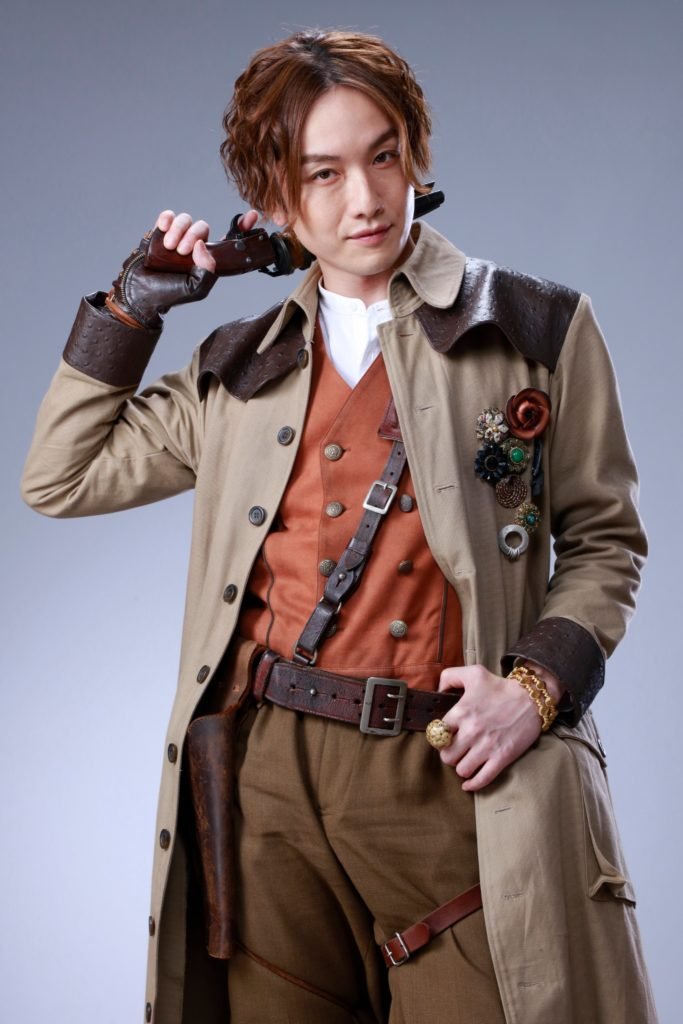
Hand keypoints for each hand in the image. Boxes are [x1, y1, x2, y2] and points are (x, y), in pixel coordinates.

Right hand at [108, 208, 259, 328]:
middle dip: (194, 236)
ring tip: (170, 247)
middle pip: (203, 228)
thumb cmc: (169, 294)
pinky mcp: (162, 230)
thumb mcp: (195, 289)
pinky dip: (167, 220)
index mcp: (208, 259)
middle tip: (183, 251)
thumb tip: (203, 246)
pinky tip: (163, 229)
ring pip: (186, 220)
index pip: (228, 240)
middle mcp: (195, 246)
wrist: (139, 291)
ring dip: (179, 231)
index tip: (252, 215)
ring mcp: (178, 236)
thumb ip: (207, 271)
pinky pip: (169, 215)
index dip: (242, 227)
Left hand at [437, 663, 559, 791]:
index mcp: (462, 712)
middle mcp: (472, 731)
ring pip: (462, 770)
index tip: (446, 736)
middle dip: (450, 754)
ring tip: (466, 760)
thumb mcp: (474, 673)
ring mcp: (487, 746)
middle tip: (456, 749)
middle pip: (447, 756)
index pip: (437, 734)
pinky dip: (473, 784)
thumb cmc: (501, 686)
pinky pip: (482, 779)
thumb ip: (449, 676)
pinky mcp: (502, 757)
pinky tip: (468, 783)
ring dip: (462, 767)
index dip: (439, 737)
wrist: (532, 698)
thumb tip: (438, 691)